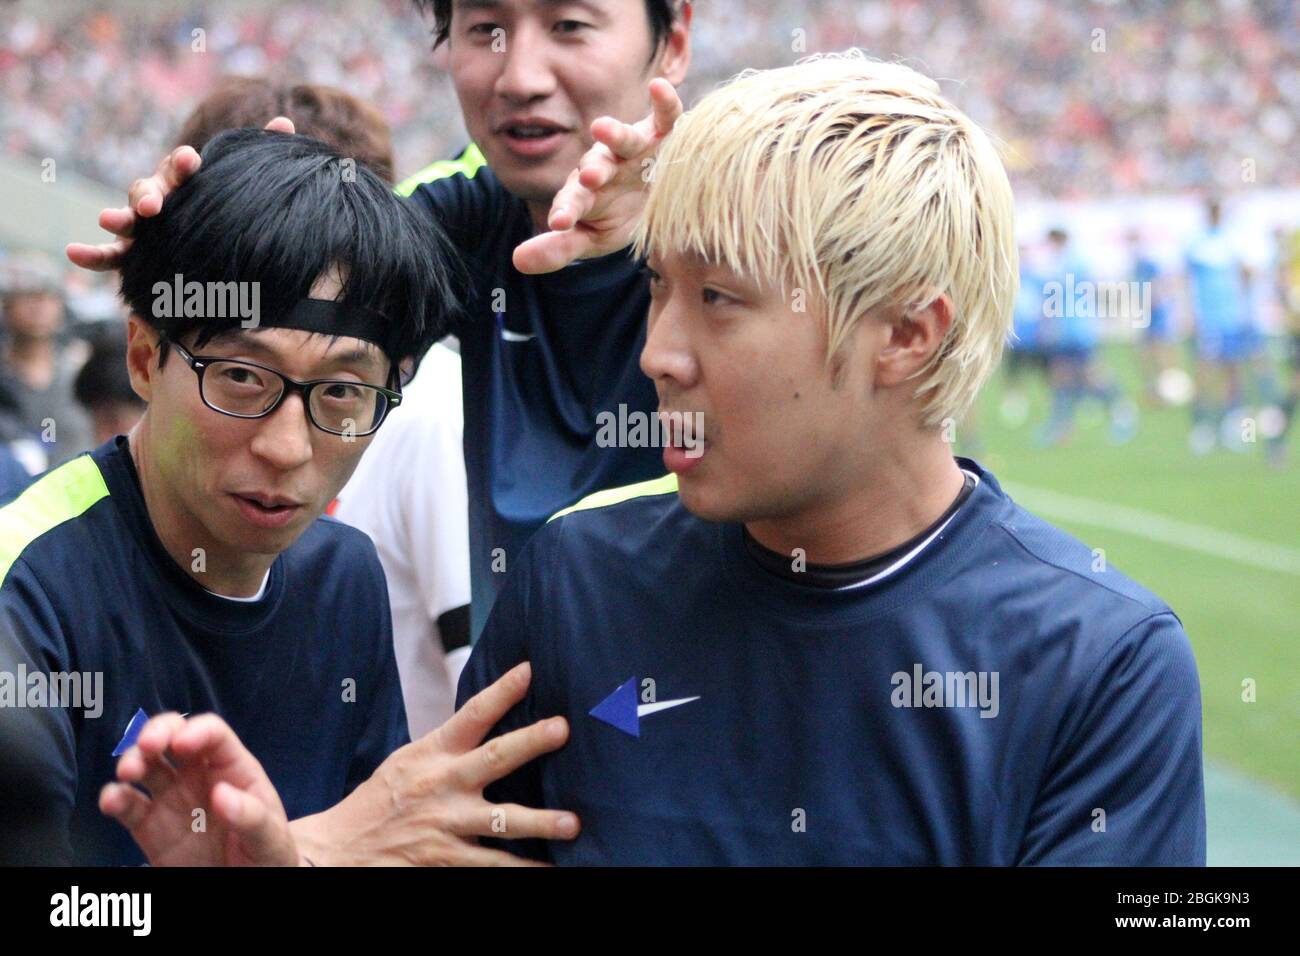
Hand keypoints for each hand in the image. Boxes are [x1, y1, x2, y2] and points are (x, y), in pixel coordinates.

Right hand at [66, 116, 296, 271]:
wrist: (223, 243)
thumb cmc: (229, 204)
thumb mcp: (247, 180)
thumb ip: (261, 151)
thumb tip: (284, 123)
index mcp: (186, 178)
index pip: (181, 165)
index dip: (184, 163)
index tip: (194, 160)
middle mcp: (161, 198)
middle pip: (148, 189)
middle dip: (149, 194)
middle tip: (155, 204)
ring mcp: (145, 225)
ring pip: (127, 218)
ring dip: (119, 218)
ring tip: (111, 221)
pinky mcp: (135, 254)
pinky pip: (110, 256)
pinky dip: (92, 255)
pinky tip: (73, 253)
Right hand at [99, 712, 300, 866]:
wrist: (243, 886)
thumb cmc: (266, 853)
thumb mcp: (270, 837)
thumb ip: (251, 816)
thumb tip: (221, 795)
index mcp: (233, 769)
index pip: (213, 734)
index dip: (196, 731)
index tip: (182, 744)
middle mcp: (198, 775)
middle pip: (173, 736)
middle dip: (157, 732)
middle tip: (146, 746)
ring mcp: (171, 798)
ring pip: (147, 765)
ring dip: (132, 759)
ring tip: (128, 773)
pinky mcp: (149, 825)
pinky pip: (128, 805)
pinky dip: (115, 797)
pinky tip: (112, 800)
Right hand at [289, 662, 578, 865]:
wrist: (337, 849)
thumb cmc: (382, 800)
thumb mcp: (410, 759)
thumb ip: (450, 743)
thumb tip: (492, 717)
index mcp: (433, 753)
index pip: (471, 715)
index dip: (500, 691)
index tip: (529, 671)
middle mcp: (443, 785)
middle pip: (493, 758)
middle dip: (529, 742)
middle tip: (562, 729)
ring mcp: (446, 825)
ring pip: (500, 822)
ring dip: (538, 822)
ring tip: (572, 824)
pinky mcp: (445, 860)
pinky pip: (491, 865)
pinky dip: (521, 869)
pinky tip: (550, 869)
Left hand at [513, 78, 682, 274]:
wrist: (654, 203)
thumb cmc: (617, 219)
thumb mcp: (588, 240)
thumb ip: (558, 249)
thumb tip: (517, 262)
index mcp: (586, 192)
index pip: (573, 199)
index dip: (567, 209)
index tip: (560, 222)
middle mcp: (607, 166)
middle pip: (597, 165)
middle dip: (593, 171)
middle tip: (588, 178)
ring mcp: (633, 151)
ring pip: (625, 140)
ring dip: (615, 135)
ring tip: (602, 128)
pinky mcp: (662, 138)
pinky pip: (665, 118)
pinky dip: (665, 102)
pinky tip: (659, 86)